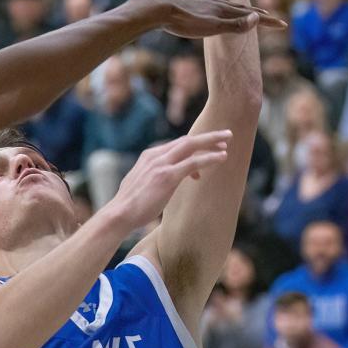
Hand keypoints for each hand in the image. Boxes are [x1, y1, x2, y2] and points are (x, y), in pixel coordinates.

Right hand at [104, 131, 231, 229]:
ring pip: (191, 146)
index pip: (176, 145)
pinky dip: (210, 158)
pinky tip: (223, 157)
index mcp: (148, 156)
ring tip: (227, 142)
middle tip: (225, 135)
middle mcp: (155, 156)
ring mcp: (161, 165)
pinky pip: (194, 162)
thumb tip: (159, 182)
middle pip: (186, 140)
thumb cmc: (130, 204)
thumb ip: (152, 177)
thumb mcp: (141, 183)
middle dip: (207, 137)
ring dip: (212, 142)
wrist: (120, 213)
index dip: (195, 145)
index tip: (210, 148)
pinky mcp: (167, 176)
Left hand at [145, 0, 285, 37]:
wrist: (158, 9)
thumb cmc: (184, 22)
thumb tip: (258, 19)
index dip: (267, 21)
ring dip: (236, 7)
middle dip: (254, 13)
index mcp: (223, 10)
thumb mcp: (212, 27)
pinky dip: (216, 4)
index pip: (251, 16)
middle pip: (240, 8)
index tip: (283, 25)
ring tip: (241, 8)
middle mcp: (215, 3)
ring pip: (224, 4)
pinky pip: (208, 3)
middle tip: (266, 15)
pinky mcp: (189, 3)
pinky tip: (209, 4)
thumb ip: (235, 25)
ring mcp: (202, 2)